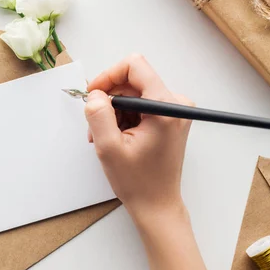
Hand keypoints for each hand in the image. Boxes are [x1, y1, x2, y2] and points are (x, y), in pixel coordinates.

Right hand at [84, 54, 192, 225]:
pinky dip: (123, 118)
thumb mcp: (108, 147)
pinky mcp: (169, 118)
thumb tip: (95, 94)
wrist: (157, 204)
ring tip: (106, 137)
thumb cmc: (138, 181)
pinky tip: (117, 137)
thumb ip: (98, 115)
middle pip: (132, 81)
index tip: (94, 95)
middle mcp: (176, 103)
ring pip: (133, 93)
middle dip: (109, 100)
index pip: (135, 66)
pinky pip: (139, 105)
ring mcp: (174, 111)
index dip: (108, 76)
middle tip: (96, 126)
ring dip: (114, 112)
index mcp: (165, 107)